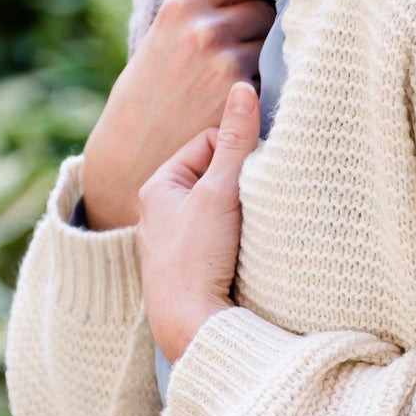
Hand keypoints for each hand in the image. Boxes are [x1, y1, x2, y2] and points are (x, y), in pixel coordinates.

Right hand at [80, 0, 271, 229]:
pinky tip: (248, 101)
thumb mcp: (165, 35)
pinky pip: (277, 78)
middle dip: (262, 25)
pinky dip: (271, 86)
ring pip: (276, 44)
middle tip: (242, 50)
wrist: (134, 157)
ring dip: (269, 57)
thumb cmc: (150, 93)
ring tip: (240, 78)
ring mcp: (229, 66)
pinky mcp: (246, 101)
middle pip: (266, 7)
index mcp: (182, 6)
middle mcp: (206, 31)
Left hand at [139, 79, 261, 362]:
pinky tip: (249, 251)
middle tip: (256, 201)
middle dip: (242, 183)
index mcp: (158, 185)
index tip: (254, 173)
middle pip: (217, 175)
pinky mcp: (195, 265)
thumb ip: (236, 141)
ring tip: (253, 228)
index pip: (209, 143)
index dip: (237, 152)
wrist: (191, 327)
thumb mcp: (219, 193)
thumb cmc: (196, 259)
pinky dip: (241, 237)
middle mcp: (163, 210)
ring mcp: (179, 239)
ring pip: (224, 207)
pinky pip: (224, 235)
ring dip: (244, 212)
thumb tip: (243, 89)